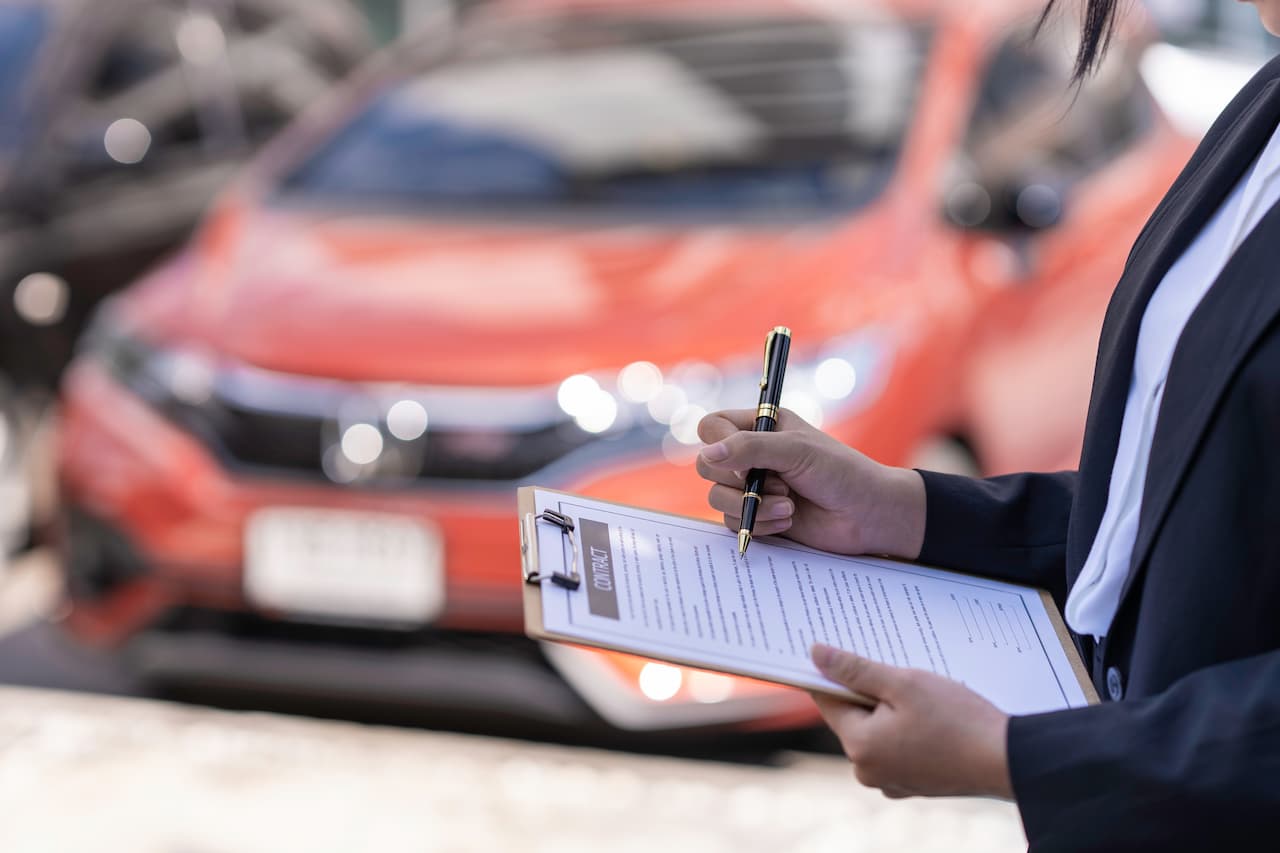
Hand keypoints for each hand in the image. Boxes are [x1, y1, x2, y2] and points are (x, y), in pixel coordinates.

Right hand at [696, 408, 925, 558]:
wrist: (868, 516)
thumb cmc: (841, 472)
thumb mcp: (796, 450)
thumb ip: (750, 448)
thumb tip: (708, 454)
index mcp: (761, 426)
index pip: (713, 427)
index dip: (718, 444)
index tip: (742, 463)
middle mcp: (751, 455)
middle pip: (708, 466)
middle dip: (738, 482)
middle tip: (775, 484)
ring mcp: (752, 487)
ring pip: (718, 498)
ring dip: (752, 506)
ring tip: (788, 507)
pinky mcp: (757, 515)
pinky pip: (733, 522)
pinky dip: (759, 522)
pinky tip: (789, 520)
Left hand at [810, 643, 1012, 799]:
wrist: (1009, 761)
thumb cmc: (958, 721)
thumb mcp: (904, 684)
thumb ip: (855, 670)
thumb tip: (815, 654)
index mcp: (860, 746)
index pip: (828, 700)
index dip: (833, 673)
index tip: (843, 651)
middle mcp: (868, 770)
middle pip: (853, 716)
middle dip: (870, 691)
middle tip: (897, 671)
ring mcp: (891, 780)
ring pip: (877, 731)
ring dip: (891, 709)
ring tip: (921, 694)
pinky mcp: (913, 783)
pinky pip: (897, 747)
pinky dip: (907, 730)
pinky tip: (932, 717)